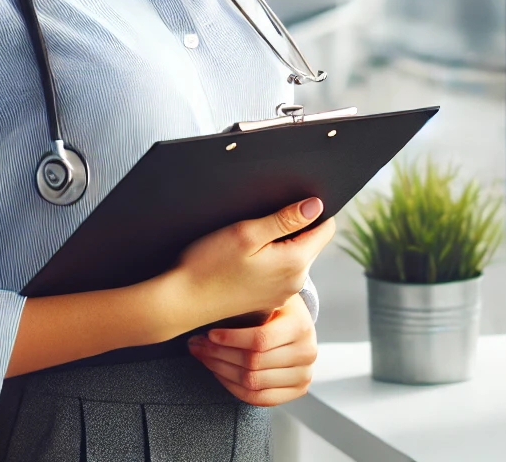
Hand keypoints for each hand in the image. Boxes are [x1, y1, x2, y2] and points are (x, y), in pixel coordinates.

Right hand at [168, 197, 335, 328]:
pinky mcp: (266, 300)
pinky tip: (244, 260)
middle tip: (261, 220)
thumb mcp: (247, 232)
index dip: (313, 210)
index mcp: (294, 263)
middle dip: (296, 227)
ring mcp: (281, 294)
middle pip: (311, 243)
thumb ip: (285, 219)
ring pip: (294, 258)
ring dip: (281, 244)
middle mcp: (294, 282)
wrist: (181, 303)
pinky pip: (279, 274)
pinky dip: (269, 261)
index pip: (325, 229)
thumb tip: (316, 205)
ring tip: (249, 239)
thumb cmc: (208, 265)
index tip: (290, 202)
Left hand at [189, 293, 317, 406]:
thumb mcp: (267, 296)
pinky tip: (218, 372)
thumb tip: (210, 304)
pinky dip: (233, 387)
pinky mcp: (297, 390)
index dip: (231, 340)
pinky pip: (259, 398)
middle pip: (254, 363)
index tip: (209, 334)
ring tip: (203, 357)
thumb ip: (247, 300)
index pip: (260, 340)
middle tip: (196, 345)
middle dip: (219, 355)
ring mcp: (304, 375)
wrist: (299, 321)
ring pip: (253, 383)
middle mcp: (307, 353)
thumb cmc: (275, 305)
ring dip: (221, 371)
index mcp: (300, 325)